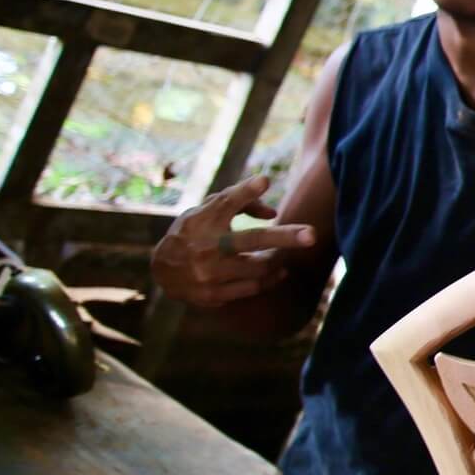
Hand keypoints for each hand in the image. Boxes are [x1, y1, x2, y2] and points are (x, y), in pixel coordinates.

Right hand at [151, 175, 316, 306]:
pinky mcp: (214, 294)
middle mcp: (207, 245)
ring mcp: (210, 272)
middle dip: (285, 237)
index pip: (225, 202)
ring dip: (277, 260)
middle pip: (253, 239)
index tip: (265, 180)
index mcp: (203, 220)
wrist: (162, 271)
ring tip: (281, 255)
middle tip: (313, 234)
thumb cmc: (193, 232)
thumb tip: (273, 212)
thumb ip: (238, 201)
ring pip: (260, 266)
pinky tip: (279, 271)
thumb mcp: (206, 210)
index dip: (246, 191)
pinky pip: (254, 287)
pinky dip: (271, 278)